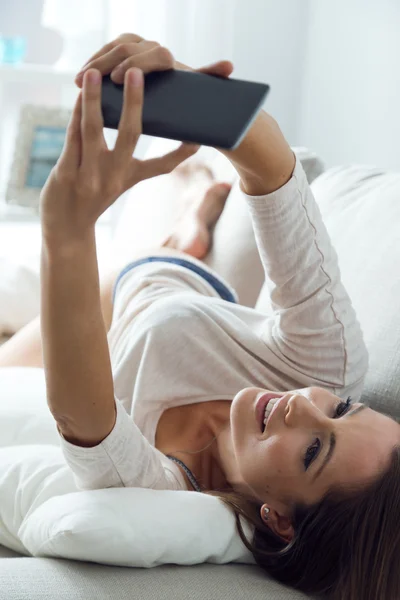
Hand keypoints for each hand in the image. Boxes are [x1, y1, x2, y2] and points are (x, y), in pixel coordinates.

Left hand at [40, 67, 199, 246]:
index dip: (182, 152)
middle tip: (137, 72)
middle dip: (134, 102)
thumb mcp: (118, 182)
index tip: (199, 137)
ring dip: (95, 99)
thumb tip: (137, 133)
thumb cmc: (94, 198)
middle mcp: (114, 177)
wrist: (67, 228)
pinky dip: (75, 114)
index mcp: (130, 176)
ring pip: (93, 130)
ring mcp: (89, 176)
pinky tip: (78, 95)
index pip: (162, 165)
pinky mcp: (66, 174)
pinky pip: (72, 137)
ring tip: (96, 74)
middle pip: (129, 135)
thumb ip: (128, 161)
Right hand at [74, 32, 233, 87]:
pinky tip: (81, 77)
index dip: (136, 66)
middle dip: (107, 64)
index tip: (120, 80)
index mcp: (168, 58)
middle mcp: (151, 47)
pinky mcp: (123, 52)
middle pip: (128, 48)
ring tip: (80, 81)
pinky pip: (105, 52)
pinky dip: (93, 63)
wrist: (178, 92)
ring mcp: (136, 47)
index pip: (153, 55)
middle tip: (90, 82)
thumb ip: (209, 79)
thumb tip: (229, 66)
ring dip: (95, 62)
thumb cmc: (186, 99)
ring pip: (113, 47)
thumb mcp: (196, 94)